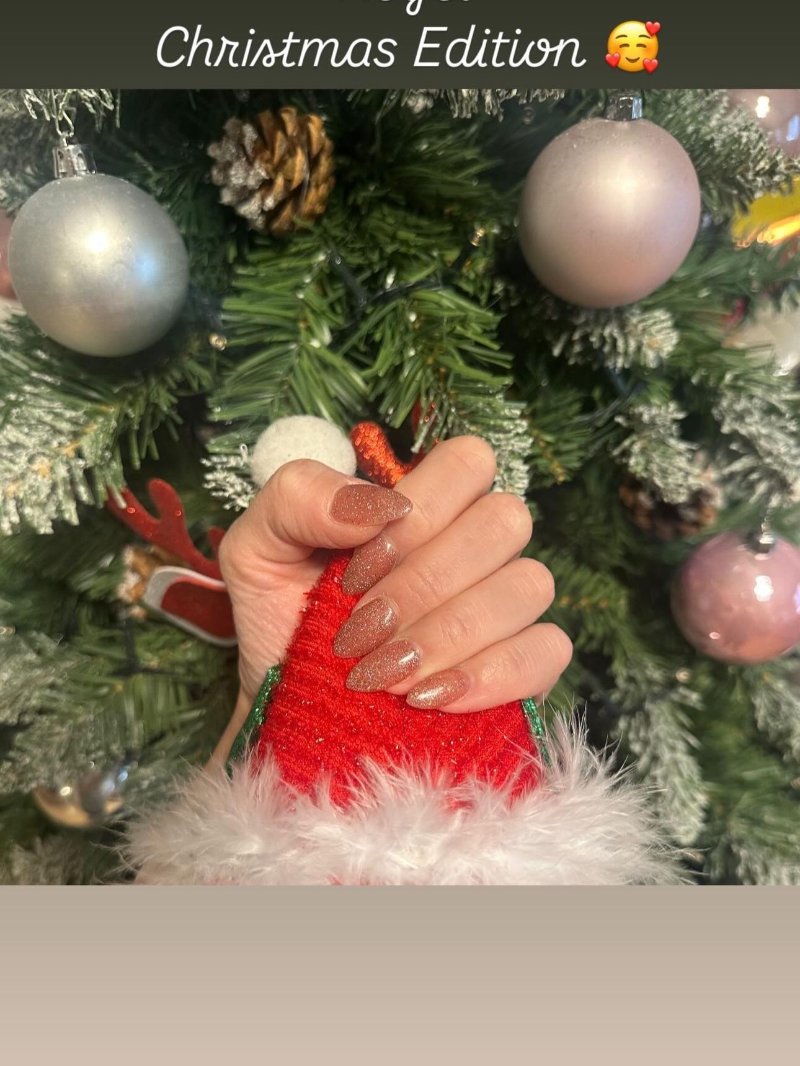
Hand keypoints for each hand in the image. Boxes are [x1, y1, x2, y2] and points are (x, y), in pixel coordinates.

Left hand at [213, 436, 571, 763]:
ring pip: (529, 584)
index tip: (357, 571)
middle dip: (424, 585)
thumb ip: (300, 497)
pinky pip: (549, 650)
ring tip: (385, 675)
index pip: (469, 462)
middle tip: (361, 633)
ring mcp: (506, 604)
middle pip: (505, 520)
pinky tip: (430, 698)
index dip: (420, 514)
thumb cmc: (281, 617)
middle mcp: (475, 543)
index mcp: (422, 502)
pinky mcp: (525, 666)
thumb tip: (381, 504)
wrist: (288, 703)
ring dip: (448, 633)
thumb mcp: (257, 547)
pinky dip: (490, 674)